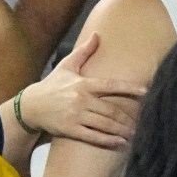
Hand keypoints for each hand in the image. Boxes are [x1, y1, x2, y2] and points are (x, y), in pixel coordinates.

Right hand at [20, 32, 145, 147]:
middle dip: (127, 118)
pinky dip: (108, 140)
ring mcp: (76, 116)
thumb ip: (84, 51)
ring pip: (105, 124)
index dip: (129, 88)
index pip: (110, 85)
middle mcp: (81, 100)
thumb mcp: (66, 66)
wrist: (31, 105)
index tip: (145, 92)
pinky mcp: (70, 129)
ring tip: (133, 133)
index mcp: (83, 84)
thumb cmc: (51, 85)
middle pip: (111, 110)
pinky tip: (120, 142)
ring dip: (122, 130)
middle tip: (141, 123)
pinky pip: (93, 136)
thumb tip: (97, 34)